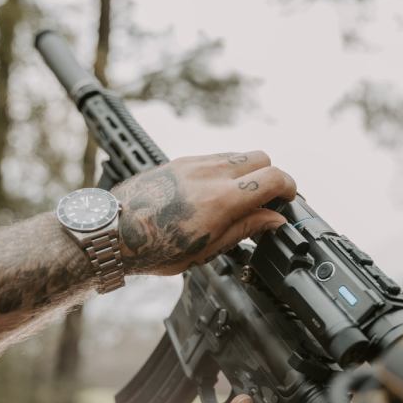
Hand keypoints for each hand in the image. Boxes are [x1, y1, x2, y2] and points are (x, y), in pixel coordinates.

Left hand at [113, 151, 296, 275]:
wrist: (113, 232)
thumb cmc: (154, 248)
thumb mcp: (208, 248)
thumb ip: (246, 228)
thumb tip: (275, 219)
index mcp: (222, 200)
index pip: (273, 178)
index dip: (289, 188)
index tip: (288, 200)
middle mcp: (210, 174)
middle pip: (261, 157)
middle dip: (270, 177)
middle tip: (265, 201)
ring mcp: (194, 164)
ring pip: (238, 155)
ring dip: (247, 173)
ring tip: (237, 200)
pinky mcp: (180, 161)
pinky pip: (215, 157)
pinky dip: (225, 171)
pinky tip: (214, 194)